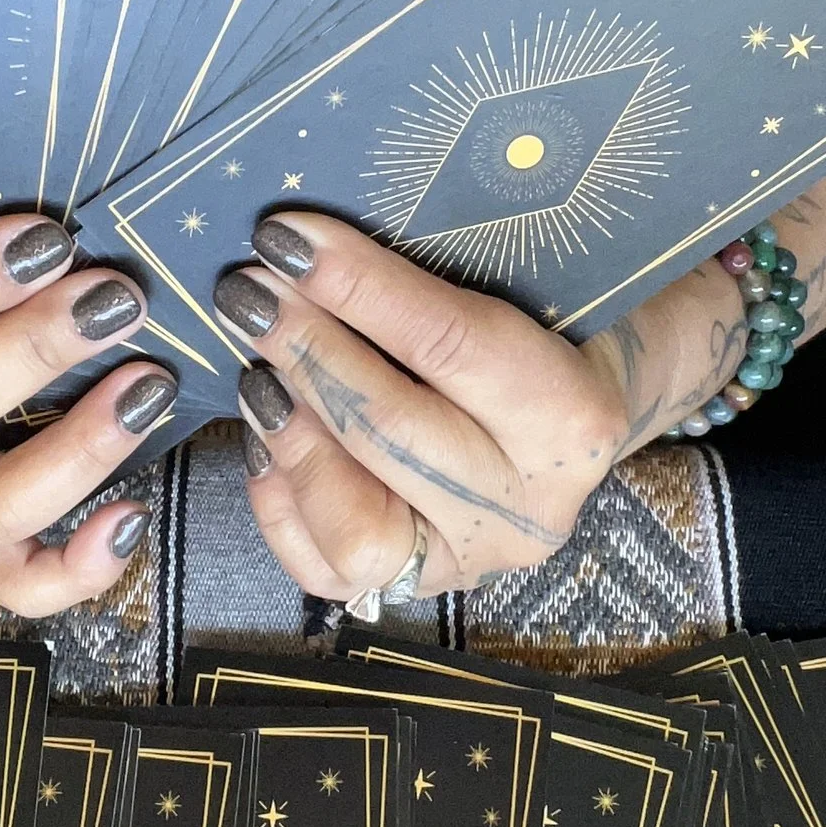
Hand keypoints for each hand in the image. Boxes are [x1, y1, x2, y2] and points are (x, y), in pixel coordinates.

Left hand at [211, 214, 735, 602]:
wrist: (578, 415)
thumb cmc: (546, 328)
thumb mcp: (527, 287)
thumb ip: (444, 271)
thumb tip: (313, 237)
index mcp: (575, 415)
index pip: (448, 343)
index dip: (357, 287)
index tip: (286, 236)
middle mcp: (530, 505)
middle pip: (392, 432)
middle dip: (304, 353)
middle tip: (247, 292)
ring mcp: (473, 559)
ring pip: (356, 524)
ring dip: (290, 435)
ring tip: (254, 365)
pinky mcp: (419, 590)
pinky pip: (324, 566)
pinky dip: (280, 498)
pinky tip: (263, 433)